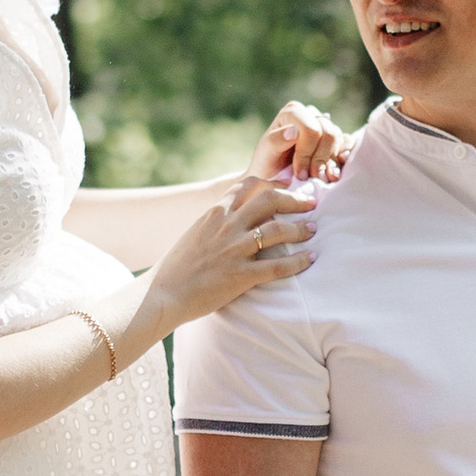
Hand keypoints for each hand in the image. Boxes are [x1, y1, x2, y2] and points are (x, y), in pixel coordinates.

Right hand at [143, 175, 315, 332]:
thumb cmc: (177, 267)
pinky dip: (298, 262)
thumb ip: (216, 222)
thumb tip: (234, 216)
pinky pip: (277, 266)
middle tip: (310, 203)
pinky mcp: (240, 276)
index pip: (249, 184)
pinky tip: (310, 259)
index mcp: (214, 213)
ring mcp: (233, 250)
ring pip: (277, 230)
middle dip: (294, 199)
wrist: (162, 294)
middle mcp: (226, 226)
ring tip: (313, 230)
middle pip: (269, 199)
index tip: (289, 185)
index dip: (273, 182)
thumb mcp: (195, 233)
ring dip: (300, 229)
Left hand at [248, 100, 345, 184]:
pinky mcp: (337, 140)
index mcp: (294, 112)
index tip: (299, 173)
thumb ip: (276, 140)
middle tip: (311, 178)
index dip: (307, 152)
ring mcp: (326, 126)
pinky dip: (344, 159)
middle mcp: (312, 114)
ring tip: (322, 179)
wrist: (274, 177)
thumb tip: (294, 131)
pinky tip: (335, 172)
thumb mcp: (265, 153)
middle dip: (320, 159)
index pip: (311, 129)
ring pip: (340, 139)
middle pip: (329, 133)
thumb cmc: (267, 163)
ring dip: (331, 162)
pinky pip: (348, 144)